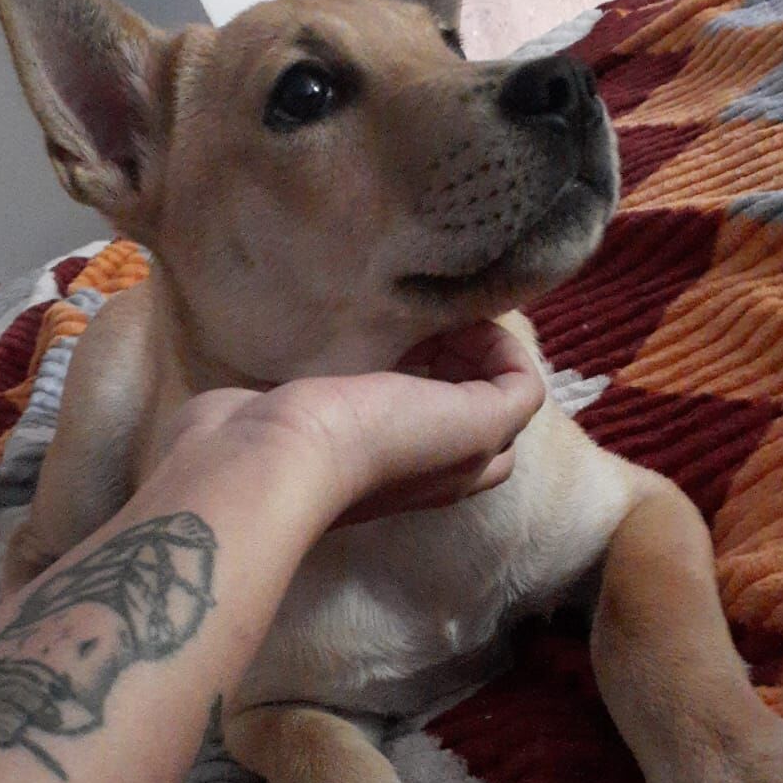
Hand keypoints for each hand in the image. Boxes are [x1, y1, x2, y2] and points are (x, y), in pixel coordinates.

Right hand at [164, 321, 543, 522]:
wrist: (268, 458)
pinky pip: (367, 384)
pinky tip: (366, 332)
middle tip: (442, 316)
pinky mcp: (322, 422)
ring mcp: (369, 443)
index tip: (470, 322)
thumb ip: (510, 398)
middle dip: (467, 353)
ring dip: (423, 353)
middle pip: (468, 401)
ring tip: (408, 319)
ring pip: (417, 391)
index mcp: (464, 466)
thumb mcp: (473, 423)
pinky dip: (377, 354)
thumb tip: (510, 372)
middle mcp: (424, 460)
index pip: (513, 407)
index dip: (505, 357)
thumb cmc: (376, 440)